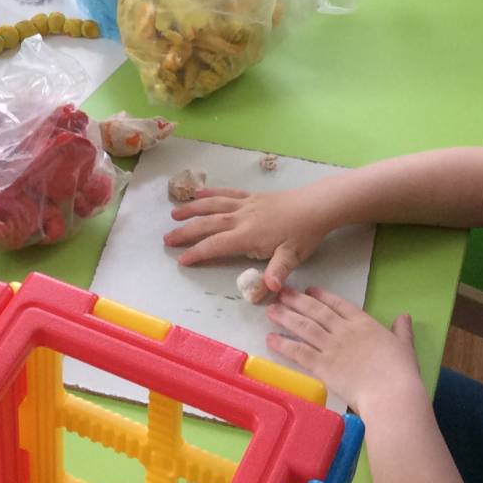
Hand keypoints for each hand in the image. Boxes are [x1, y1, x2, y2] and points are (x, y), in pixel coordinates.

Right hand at [164, 186, 327, 290]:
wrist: (316, 205)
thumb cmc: (304, 233)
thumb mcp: (292, 256)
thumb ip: (277, 272)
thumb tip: (269, 289)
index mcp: (248, 235)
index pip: (216, 245)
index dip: (197, 253)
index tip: (181, 260)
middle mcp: (241, 218)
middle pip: (207, 224)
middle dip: (186, 232)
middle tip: (167, 239)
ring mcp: (245, 205)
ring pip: (213, 206)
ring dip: (192, 210)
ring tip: (174, 215)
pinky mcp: (251, 197)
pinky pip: (226, 193)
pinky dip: (211, 193)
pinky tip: (198, 194)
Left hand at [267, 287, 420, 415]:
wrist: (390, 393)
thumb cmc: (401, 372)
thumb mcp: (405, 347)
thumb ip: (402, 330)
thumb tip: (404, 316)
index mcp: (364, 324)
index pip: (339, 304)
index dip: (322, 296)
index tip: (309, 290)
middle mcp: (344, 331)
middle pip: (316, 311)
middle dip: (297, 301)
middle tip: (281, 293)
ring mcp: (331, 347)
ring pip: (304, 327)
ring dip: (286, 317)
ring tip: (271, 310)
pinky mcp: (322, 366)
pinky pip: (299, 352)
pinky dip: (283, 344)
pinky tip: (271, 339)